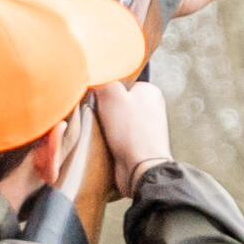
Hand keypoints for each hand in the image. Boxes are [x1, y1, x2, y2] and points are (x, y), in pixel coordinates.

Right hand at [79, 78, 166, 212]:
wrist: (141, 168)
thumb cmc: (131, 131)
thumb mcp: (111, 95)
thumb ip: (102, 80)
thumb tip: (92, 74)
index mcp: (150, 91)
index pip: (120, 83)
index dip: (104, 91)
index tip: (96, 99)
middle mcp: (151, 108)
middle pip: (116, 103)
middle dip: (103, 110)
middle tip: (97, 117)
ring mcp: (145, 128)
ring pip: (114, 121)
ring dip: (104, 127)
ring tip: (101, 132)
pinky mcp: (137, 145)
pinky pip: (116, 138)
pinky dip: (108, 140)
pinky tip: (105, 144)